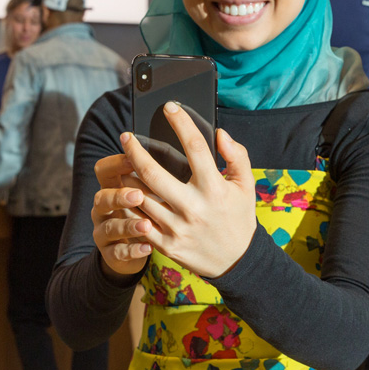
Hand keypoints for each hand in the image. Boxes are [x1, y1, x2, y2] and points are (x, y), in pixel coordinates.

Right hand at [90, 153, 152, 275]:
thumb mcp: (147, 191)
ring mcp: (104, 231)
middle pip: (102, 197)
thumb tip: (173, 150)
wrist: (130, 248)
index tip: (133, 159)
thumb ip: (154, 174)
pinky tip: (147, 247)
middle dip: (119, 196)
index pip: (104, 169)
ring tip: (146, 225)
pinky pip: (118, 252)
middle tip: (138, 195)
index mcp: (111, 187)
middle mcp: (103, 207)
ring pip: (110, 227)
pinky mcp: (110, 253)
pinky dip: (133, 250)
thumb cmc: (146, 211)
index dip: (116, 163)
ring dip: (128, 225)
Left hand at [120, 101, 256, 277]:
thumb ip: (237, 156)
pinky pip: (139, 221)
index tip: (170, 107)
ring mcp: (177, 228)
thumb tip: (219, 133)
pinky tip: (126, 191)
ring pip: (140, 197)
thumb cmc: (239, 217)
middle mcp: (194, 207)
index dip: (181, 122)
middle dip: (134, 151)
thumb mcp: (246, 185)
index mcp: (214, 189)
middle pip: (153, 173)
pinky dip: (130, 205)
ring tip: (122, 163)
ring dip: (127, 178)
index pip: (195, 147)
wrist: (236, 261)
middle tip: (125, 136)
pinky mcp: (166, 244)